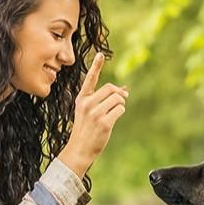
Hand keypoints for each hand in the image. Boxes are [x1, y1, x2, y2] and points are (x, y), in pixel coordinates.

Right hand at [59, 52, 127, 176]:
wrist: (79, 150)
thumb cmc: (86, 131)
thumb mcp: (89, 112)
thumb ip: (103, 100)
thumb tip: (124, 89)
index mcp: (82, 99)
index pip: (90, 79)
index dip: (96, 66)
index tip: (100, 54)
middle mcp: (87, 104)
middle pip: (110, 88)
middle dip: (119, 93)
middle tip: (121, 99)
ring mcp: (95, 113)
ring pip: (117, 98)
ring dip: (121, 104)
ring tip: (114, 112)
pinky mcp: (104, 122)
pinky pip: (120, 109)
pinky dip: (120, 112)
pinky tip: (114, 119)